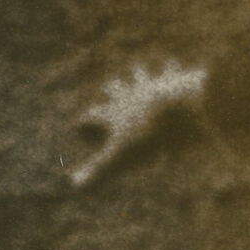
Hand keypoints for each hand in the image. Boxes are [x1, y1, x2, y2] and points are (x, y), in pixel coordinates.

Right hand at [67, 59, 207, 185]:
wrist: (174, 108)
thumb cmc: (146, 134)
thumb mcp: (121, 157)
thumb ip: (98, 170)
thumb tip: (75, 185)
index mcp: (112, 113)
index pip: (91, 117)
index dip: (84, 125)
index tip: (78, 129)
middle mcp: (127, 95)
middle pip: (115, 91)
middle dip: (111, 91)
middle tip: (108, 87)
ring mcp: (149, 85)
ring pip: (140, 77)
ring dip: (138, 75)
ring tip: (138, 68)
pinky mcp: (170, 81)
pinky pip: (170, 73)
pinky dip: (171, 69)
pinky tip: (173, 63)